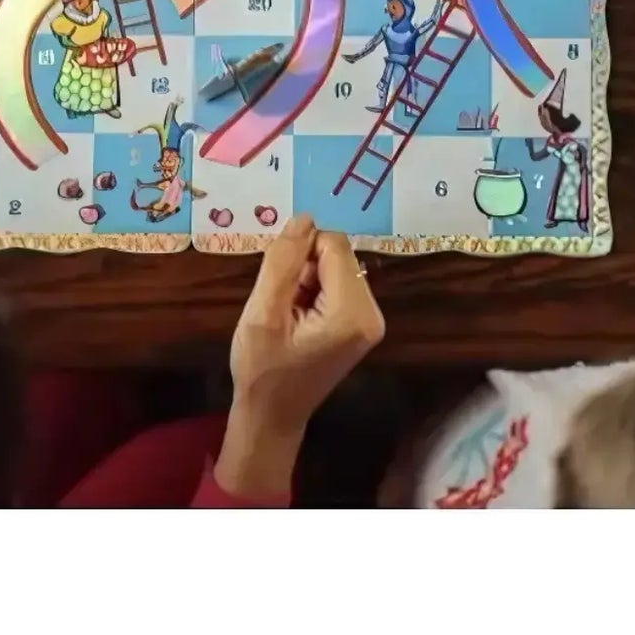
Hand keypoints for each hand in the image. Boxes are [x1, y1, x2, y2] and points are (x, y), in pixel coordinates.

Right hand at [214, 215, 385, 498]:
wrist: (272, 417)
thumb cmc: (262, 371)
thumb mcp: (262, 313)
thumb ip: (283, 261)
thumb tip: (304, 217)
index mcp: (353, 312)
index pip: (332, 244)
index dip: (299, 254)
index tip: (279, 288)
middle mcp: (372, 313)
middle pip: (337, 255)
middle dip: (304, 270)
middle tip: (282, 309)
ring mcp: (370, 320)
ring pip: (335, 268)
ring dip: (306, 282)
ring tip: (288, 319)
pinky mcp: (361, 324)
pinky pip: (337, 285)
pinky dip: (313, 294)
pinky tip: (298, 322)